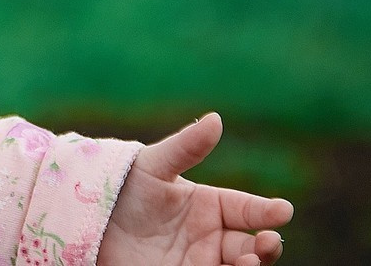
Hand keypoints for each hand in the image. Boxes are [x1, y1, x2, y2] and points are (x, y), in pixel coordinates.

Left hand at [100, 114, 292, 265]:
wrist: (87, 218)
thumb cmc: (122, 187)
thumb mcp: (152, 165)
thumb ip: (185, 147)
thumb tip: (216, 118)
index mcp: (210, 205)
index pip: (247, 209)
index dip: (267, 210)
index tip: (282, 210)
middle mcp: (211, 236)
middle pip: (251, 245)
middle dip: (266, 246)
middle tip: (269, 242)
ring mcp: (200, 261)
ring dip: (251, 265)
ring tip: (248, 260)